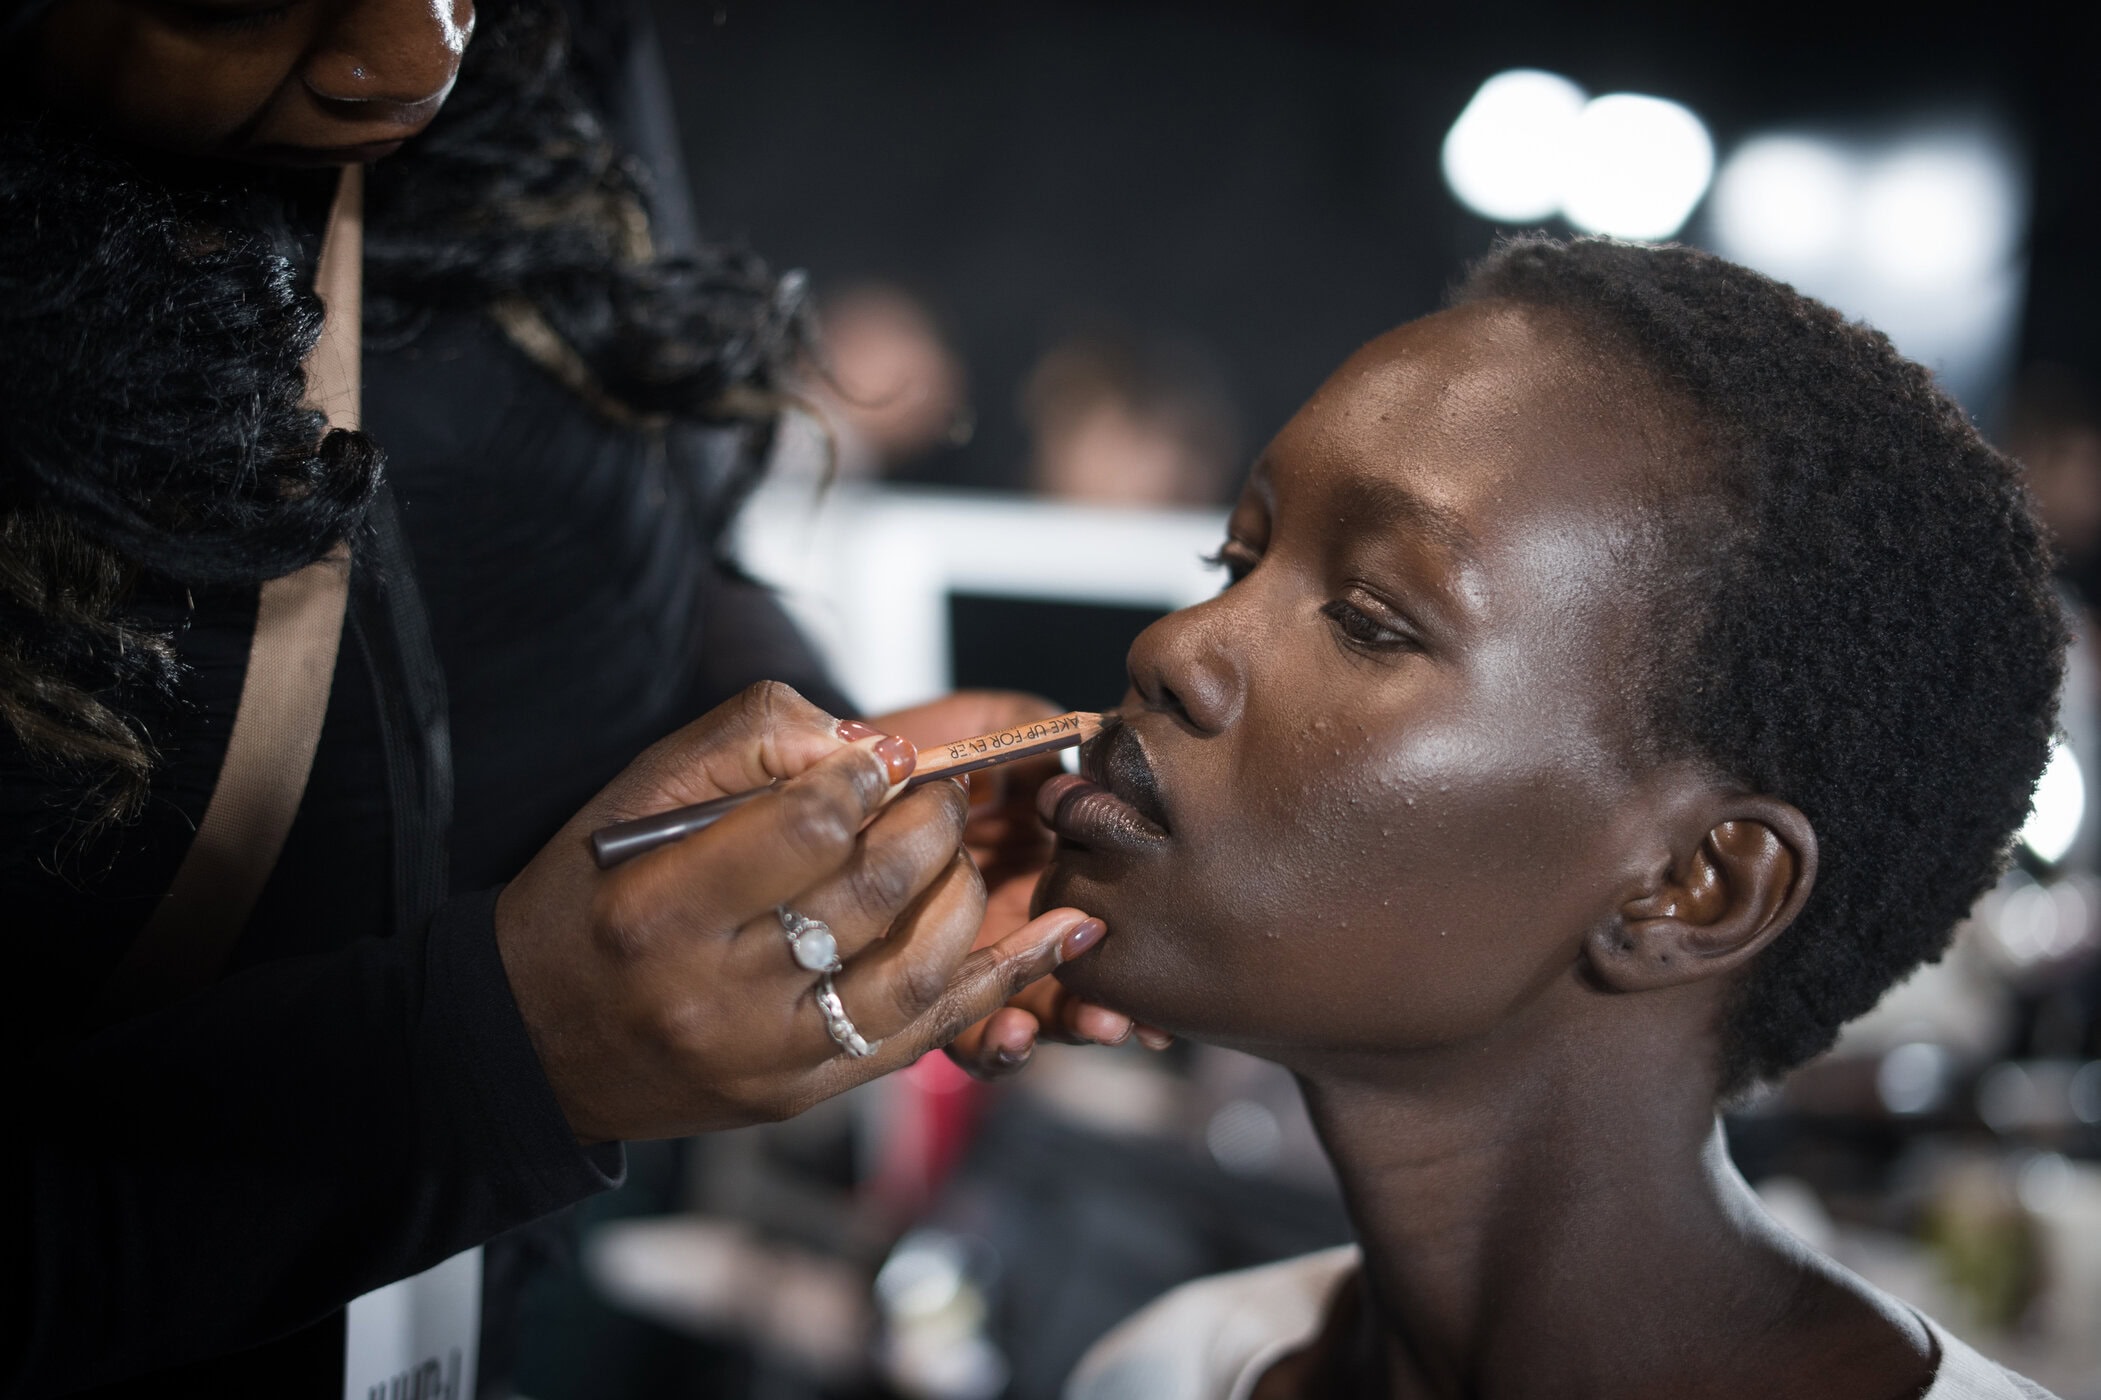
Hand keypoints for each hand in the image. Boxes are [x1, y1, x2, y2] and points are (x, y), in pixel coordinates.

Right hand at [494, 681, 1108, 1142]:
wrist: (538, 1040)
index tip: (881, 759)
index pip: (808, 825)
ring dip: (964, 887)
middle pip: (875, 889)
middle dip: (931, 820)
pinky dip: (1005, 978)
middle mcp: (715, 996)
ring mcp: (769, 1058)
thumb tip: (872, 747)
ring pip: (919, 963)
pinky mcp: (806, 1094)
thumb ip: (753, 741)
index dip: (865, 776)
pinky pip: (928, 1031)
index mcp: (660, 910)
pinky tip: (1062, 935)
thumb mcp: (640, 795)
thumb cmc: (589, 897)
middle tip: (938, 791)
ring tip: (957, 849)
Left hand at [870, 692, 1171, 1075]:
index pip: (1102, 903)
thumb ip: (1032, 732)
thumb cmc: (904, 748)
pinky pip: (964, 1031)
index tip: (1166, 949)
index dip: (1140, 934)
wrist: (827, 780)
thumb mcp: (977, 726)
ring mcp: (974, 957)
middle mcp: (1017, 916)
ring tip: (1094, 1025)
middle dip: (1112, 1001)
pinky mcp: (925, 989)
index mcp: (1044, 859)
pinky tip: (1011, 1034)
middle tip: (1129, 1014)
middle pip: (1080, 972)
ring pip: (1034, 1008)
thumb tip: (1097, 741)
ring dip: (1067, 1025)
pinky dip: (995, 1043)